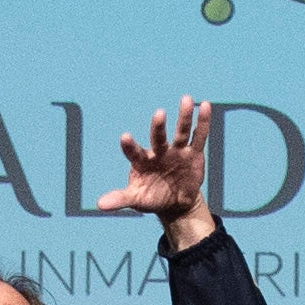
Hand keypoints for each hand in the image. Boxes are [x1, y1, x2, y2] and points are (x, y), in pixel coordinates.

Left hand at [91, 96, 220, 249]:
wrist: (176, 203)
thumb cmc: (152, 197)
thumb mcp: (137, 200)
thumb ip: (120, 198)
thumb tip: (99, 205)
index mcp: (142, 161)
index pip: (134, 152)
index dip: (129, 145)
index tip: (124, 137)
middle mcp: (159, 152)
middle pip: (158, 137)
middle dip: (159, 127)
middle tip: (159, 114)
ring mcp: (177, 151)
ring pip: (181, 131)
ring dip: (184, 116)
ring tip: (187, 99)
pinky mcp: (194, 154)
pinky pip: (199, 136)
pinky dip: (203, 122)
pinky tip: (205, 106)